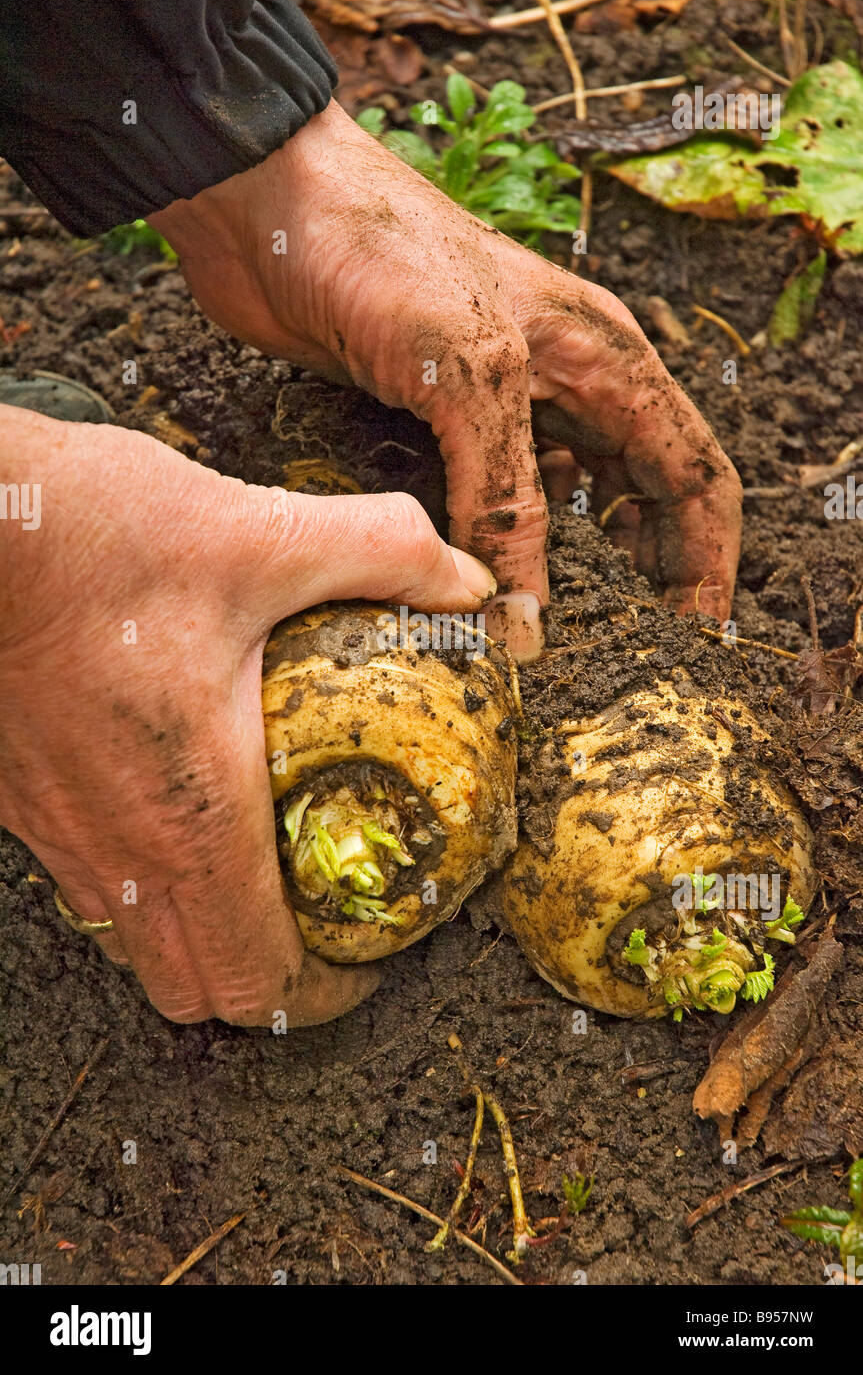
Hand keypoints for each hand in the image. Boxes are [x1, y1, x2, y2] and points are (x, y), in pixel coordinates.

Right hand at [0, 407, 494, 1023]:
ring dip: (197, 933)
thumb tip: (465, 580)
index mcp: (191, 815)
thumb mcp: (264, 534)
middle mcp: (114, 847)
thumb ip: (384, 554)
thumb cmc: (96, 537)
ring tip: (250, 873)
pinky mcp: (15, 796)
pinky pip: (83, 883)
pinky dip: (138, 881)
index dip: (328, 993)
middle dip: (266, 978)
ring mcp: (52, 830)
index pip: (258, 977)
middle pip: (193, 990)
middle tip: (318, 922)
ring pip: (130, 945)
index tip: (368, 962)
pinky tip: (167, 804)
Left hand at [150, 100, 741, 647]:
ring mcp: (503, 409)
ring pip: (564, 510)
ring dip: (570, 575)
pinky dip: (495, 558)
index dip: (705, 559)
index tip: (695, 637)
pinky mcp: (437, 425)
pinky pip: (489, 507)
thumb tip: (526, 616)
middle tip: (631, 657)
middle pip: (639, 500)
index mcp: (606, 361)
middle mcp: (567, 388)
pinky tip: (479, 600)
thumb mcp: (471, 375)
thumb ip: (507, 495)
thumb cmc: (382, 252)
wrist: (269, 209)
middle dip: (646, 578)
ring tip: (561, 644)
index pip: (693, 474)